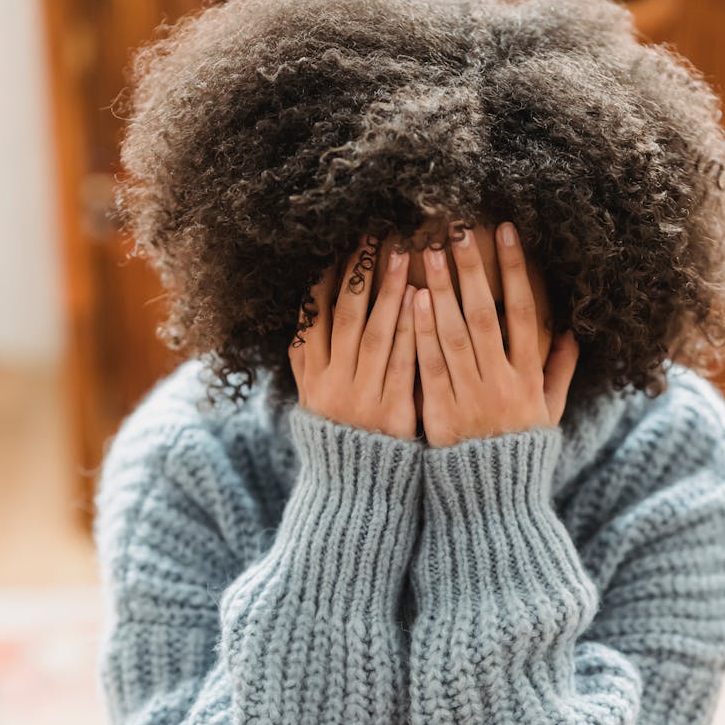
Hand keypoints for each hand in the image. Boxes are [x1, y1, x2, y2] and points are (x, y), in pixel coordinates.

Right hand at [288, 234, 417, 439]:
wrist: (355, 490)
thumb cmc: (340, 437)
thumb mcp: (313, 400)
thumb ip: (308, 358)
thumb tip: (303, 309)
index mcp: (311, 377)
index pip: (313, 318)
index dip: (324, 280)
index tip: (337, 244)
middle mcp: (332, 384)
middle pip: (344, 317)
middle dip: (357, 273)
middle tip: (372, 233)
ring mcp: (361, 398)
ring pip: (373, 334)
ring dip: (387, 291)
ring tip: (400, 253)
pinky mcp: (391, 413)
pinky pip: (401, 363)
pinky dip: (408, 329)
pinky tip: (421, 299)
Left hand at [413, 221, 579, 448]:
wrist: (492, 501)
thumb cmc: (519, 452)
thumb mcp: (549, 414)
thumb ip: (560, 372)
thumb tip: (572, 333)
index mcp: (529, 378)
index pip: (526, 313)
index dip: (517, 271)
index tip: (508, 232)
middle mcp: (502, 383)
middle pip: (486, 316)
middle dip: (472, 270)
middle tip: (457, 229)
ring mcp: (471, 397)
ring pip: (455, 336)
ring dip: (442, 291)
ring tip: (428, 253)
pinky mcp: (441, 413)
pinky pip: (430, 366)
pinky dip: (422, 333)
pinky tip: (413, 301)